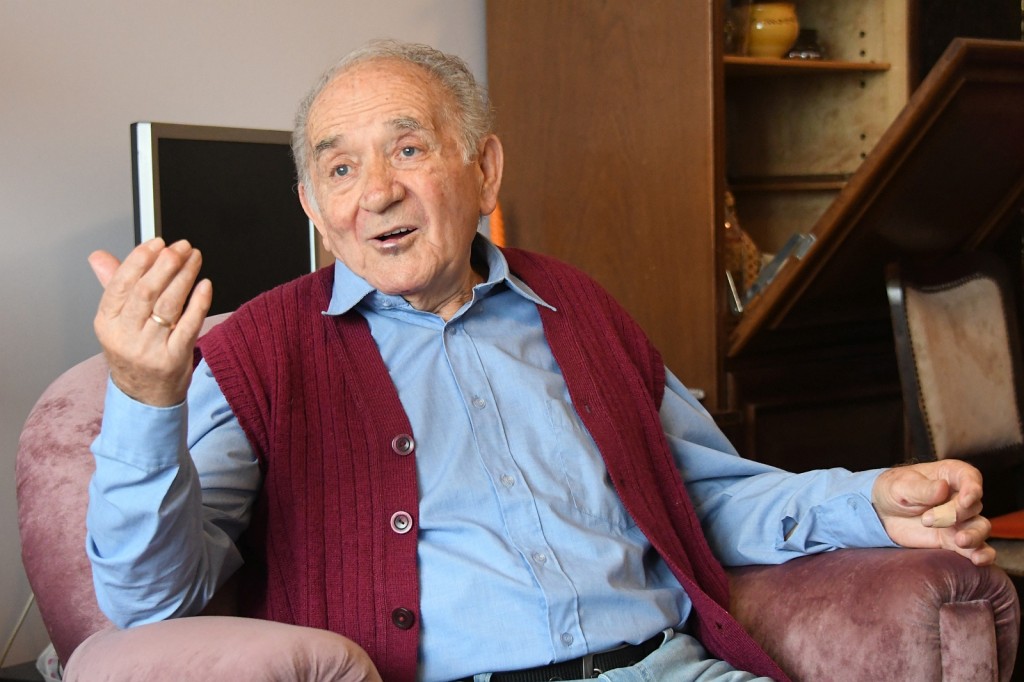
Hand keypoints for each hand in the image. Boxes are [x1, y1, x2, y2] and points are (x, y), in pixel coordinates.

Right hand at [89, 238, 212, 406]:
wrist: (145, 396)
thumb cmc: (134, 352)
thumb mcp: (117, 322)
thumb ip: (114, 286)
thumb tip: (98, 257)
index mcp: (106, 323)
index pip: (121, 284)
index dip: (139, 260)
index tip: (157, 242)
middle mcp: (125, 336)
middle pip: (146, 292)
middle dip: (165, 265)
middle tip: (181, 247)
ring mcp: (149, 350)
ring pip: (168, 305)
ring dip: (184, 277)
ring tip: (195, 258)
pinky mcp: (173, 359)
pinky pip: (189, 325)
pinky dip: (198, 303)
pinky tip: (204, 285)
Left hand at [872, 460, 994, 565]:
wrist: (883, 512)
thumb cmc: (895, 490)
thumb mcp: (901, 485)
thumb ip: (922, 488)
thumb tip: (943, 488)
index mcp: (950, 475)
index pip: (970, 477)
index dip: (972, 489)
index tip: (965, 500)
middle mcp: (961, 497)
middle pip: (973, 506)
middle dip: (955, 514)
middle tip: (927, 520)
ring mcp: (961, 520)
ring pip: (980, 527)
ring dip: (975, 535)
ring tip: (960, 541)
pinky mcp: (956, 540)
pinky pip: (976, 548)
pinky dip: (983, 554)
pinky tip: (979, 560)